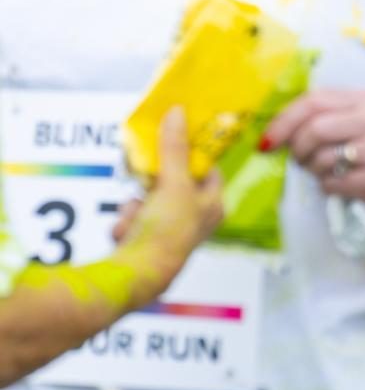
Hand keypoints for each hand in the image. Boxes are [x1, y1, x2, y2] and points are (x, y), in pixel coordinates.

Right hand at [114, 108, 222, 284]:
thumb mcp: (173, 183)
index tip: (172, 140)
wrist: (136, 277)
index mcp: (213, 205)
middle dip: (152, 186)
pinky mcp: (146, 244)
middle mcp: (195, 219)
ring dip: (135, 207)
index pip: (206, 169)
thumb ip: (174, 148)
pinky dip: (126, 223)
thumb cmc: (167, 231)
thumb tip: (178, 112)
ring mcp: (170, 233)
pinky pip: (132, 220)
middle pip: (172, 184)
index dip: (190, 156)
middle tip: (145, 181)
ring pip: (147, 202)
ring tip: (136, 217)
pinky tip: (126, 233)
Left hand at [262, 89, 364, 225]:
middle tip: (299, 160)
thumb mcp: (360, 123)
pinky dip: (328, 188)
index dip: (283, 122)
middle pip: (314, 129)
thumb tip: (274, 134)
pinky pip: (332, 183)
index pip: (313, 101)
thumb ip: (324, 119)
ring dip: (313, 171)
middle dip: (297, 149)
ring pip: (321, 159)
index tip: (266, 142)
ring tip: (327, 172)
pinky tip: (343, 185)